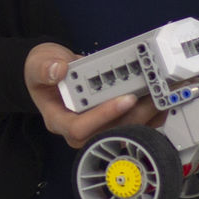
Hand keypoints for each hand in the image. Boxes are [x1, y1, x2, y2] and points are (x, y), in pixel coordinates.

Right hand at [24, 43, 165, 148]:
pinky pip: (132, 125)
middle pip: (107, 133)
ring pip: (123, 132)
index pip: (79, 128)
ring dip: (146, 117)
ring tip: (162, 97)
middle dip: (133, 117)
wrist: (52, 71)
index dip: (104, 117)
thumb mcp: (37, 64)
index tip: (124, 98)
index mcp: (57, 119)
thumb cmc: (43, 71)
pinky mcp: (110, 122)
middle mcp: (78, 130)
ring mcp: (96, 128)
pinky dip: (149, 115)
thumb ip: (44, 68)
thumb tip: (59, 70)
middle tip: (153, 97)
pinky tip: (161, 101)